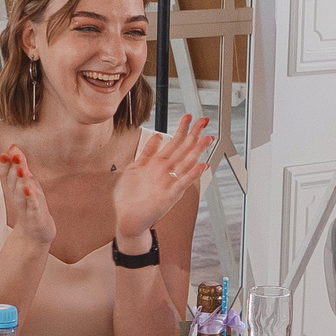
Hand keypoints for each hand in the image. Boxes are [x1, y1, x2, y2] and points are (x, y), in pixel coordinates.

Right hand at [0, 144, 60, 252]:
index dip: (5, 164)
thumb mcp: (25, 184)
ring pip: (21, 194)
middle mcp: (17, 198)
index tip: (5, 151)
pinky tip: (30, 190)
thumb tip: (12, 146)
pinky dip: (31, 199)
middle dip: (13, 168)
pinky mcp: (35, 218)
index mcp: (14, 190)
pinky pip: (32, 207)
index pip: (6, 175)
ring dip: (21, 181)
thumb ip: (19, 167)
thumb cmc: (30, 207)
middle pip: (13, 182)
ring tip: (21, 169)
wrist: (35, 235)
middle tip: (14, 154)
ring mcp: (26, 208)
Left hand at [111, 114, 215, 241]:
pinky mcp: (169, 196)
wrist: (127, 219)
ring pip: (186, 162)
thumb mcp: (135, 168)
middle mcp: (166, 172)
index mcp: (158, 164)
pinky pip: (182, 183)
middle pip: (183, 149)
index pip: (174, 142)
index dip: (181, 128)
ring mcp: (169, 183)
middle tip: (204, 120)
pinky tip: (202, 166)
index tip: (189, 116)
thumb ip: (146, 152)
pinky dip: (192, 175)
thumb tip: (157, 136)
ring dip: (197, 150)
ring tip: (207, 139)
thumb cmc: (130, 197)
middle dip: (194, 134)